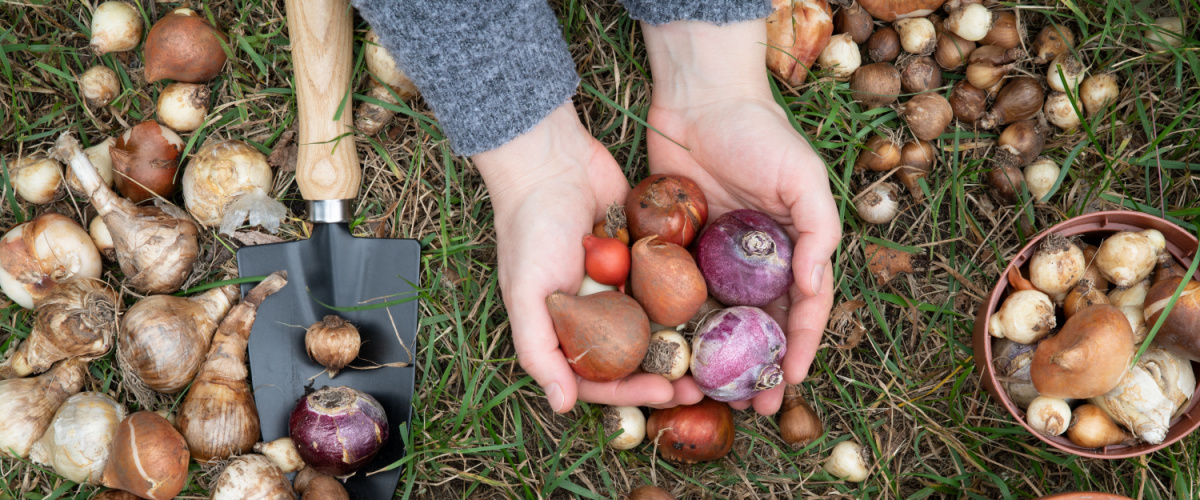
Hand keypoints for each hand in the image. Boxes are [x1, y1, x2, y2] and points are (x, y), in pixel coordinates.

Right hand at [474, 103, 702, 412]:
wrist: (552, 161)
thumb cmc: (530, 228)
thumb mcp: (526, 294)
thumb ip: (539, 351)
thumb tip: (562, 406)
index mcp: (565, 328)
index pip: (601, 376)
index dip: (632, 391)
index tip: (665, 394)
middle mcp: (596, 312)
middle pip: (636, 356)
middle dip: (667, 374)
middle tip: (701, 387)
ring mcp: (623, 283)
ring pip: (659, 324)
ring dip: (685, 343)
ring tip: (716, 355)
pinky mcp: (645, 254)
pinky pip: (671, 283)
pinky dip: (690, 299)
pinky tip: (719, 311)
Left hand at [641, 20, 840, 415]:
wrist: (698, 99)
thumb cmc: (759, 133)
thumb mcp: (803, 177)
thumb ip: (819, 231)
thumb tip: (816, 287)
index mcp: (793, 248)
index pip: (804, 309)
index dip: (798, 348)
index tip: (788, 383)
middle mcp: (756, 261)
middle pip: (761, 326)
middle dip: (759, 368)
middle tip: (753, 407)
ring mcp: (715, 258)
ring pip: (719, 320)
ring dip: (718, 359)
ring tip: (711, 395)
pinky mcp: (677, 250)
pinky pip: (678, 295)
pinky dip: (678, 326)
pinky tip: (671, 355)